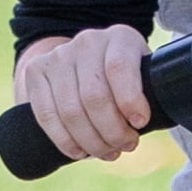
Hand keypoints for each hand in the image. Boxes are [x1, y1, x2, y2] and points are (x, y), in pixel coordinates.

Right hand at [15, 25, 153, 162]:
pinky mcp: (36, 72)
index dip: (130, 100)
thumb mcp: (143, 75)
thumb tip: (155, 124)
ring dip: (91, 141)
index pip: (119, 68)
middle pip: (94, 96)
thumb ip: (151, 93)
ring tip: (107, 152)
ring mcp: (58, 56)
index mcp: (119, 38)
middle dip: (112, 131)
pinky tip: (80, 152)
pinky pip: (47, 115)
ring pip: (71, 110)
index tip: (140, 124)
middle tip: (125, 146)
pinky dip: (65, 140)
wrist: (82, 63)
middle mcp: (87, 42)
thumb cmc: (124, 79)